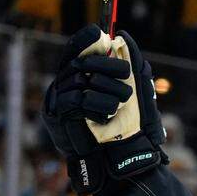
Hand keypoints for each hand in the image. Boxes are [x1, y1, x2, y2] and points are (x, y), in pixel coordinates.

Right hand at [42, 25, 166, 195]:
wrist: (122, 162)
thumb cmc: (130, 128)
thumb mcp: (138, 94)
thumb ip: (133, 67)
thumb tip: (123, 37)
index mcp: (81, 77)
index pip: (75, 49)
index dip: (84, 40)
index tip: (99, 33)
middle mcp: (66, 85)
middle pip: (81, 62)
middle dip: (107, 65)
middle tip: (126, 73)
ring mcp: (59, 101)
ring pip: (81, 79)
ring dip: (109, 90)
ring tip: (121, 104)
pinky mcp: (59, 118)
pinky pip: (78, 100)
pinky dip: (99, 105)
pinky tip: (108, 116)